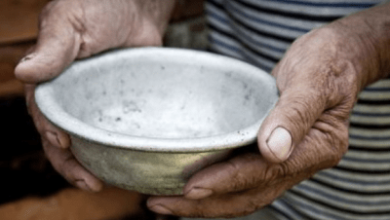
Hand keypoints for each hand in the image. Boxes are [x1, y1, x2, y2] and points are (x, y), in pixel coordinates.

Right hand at [15, 0, 174, 190]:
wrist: (136, 6)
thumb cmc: (98, 6)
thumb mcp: (71, 21)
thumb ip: (52, 47)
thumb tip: (25, 73)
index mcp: (52, 80)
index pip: (45, 114)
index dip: (51, 133)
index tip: (64, 144)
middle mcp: (73, 96)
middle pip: (66, 137)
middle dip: (73, 163)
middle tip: (90, 181)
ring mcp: (98, 103)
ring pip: (90, 140)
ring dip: (94, 163)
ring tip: (103, 182)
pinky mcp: (121, 104)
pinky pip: (116, 130)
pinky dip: (117, 148)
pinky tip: (126, 163)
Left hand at [147, 26, 356, 217]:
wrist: (334, 58)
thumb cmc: (327, 61)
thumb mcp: (314, 77)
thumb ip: (295, 113)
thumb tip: (272, 151)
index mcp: (317, 147)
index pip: (266, 172)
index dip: (227, 181)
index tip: (191, 188)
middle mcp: (301, 161)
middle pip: (249, 194)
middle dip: (205, 203)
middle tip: (161, 205)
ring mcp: (286, 160)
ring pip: (243, 192)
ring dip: (205, 201)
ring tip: (165, 201)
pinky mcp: (270, 152)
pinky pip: (241, 176)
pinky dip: (215, 183)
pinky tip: (188, 181)